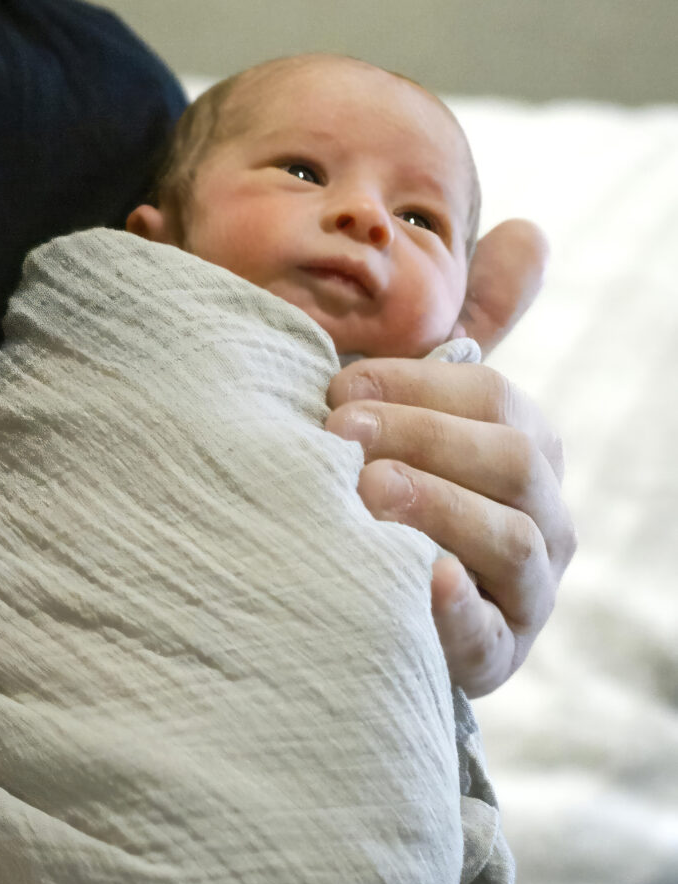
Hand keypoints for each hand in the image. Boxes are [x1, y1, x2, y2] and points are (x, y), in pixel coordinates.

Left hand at [325, 219, 575, 696]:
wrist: (381, 595)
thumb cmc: (400, 479)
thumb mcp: (429, 406)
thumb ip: (475, 324)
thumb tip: (533, 230)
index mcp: (528, 447)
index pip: (494, 400)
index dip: (419, 386)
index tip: (337, 388)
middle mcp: (545, 513)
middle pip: (512, 462)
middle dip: (424, 440)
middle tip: (338, 436)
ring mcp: (530, 587)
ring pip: (511, 539)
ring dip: (438, 508)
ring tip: (367, 495)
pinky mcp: (499, 652)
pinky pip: (491, 634)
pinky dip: (456, 607)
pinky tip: (420, 580)